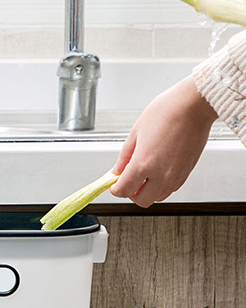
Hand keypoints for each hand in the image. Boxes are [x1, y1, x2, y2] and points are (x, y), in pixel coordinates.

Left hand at [110, 75, 217, 206]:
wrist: (193, 106)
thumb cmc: (166, 112)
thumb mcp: (135, 133)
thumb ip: (124, 157)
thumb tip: (117, 170)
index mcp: (144, 164)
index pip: (123, 190)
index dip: (115, 188)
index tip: (114, 183)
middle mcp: (161, 174)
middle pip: (141, 201)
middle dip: (131, 193)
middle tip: (127, 180)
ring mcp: (176, 175)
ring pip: (158, 198)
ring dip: (147, 191)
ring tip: (143, 175)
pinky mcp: (187, 173)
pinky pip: (171, 189)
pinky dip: (161, 186)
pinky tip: (157, 171)